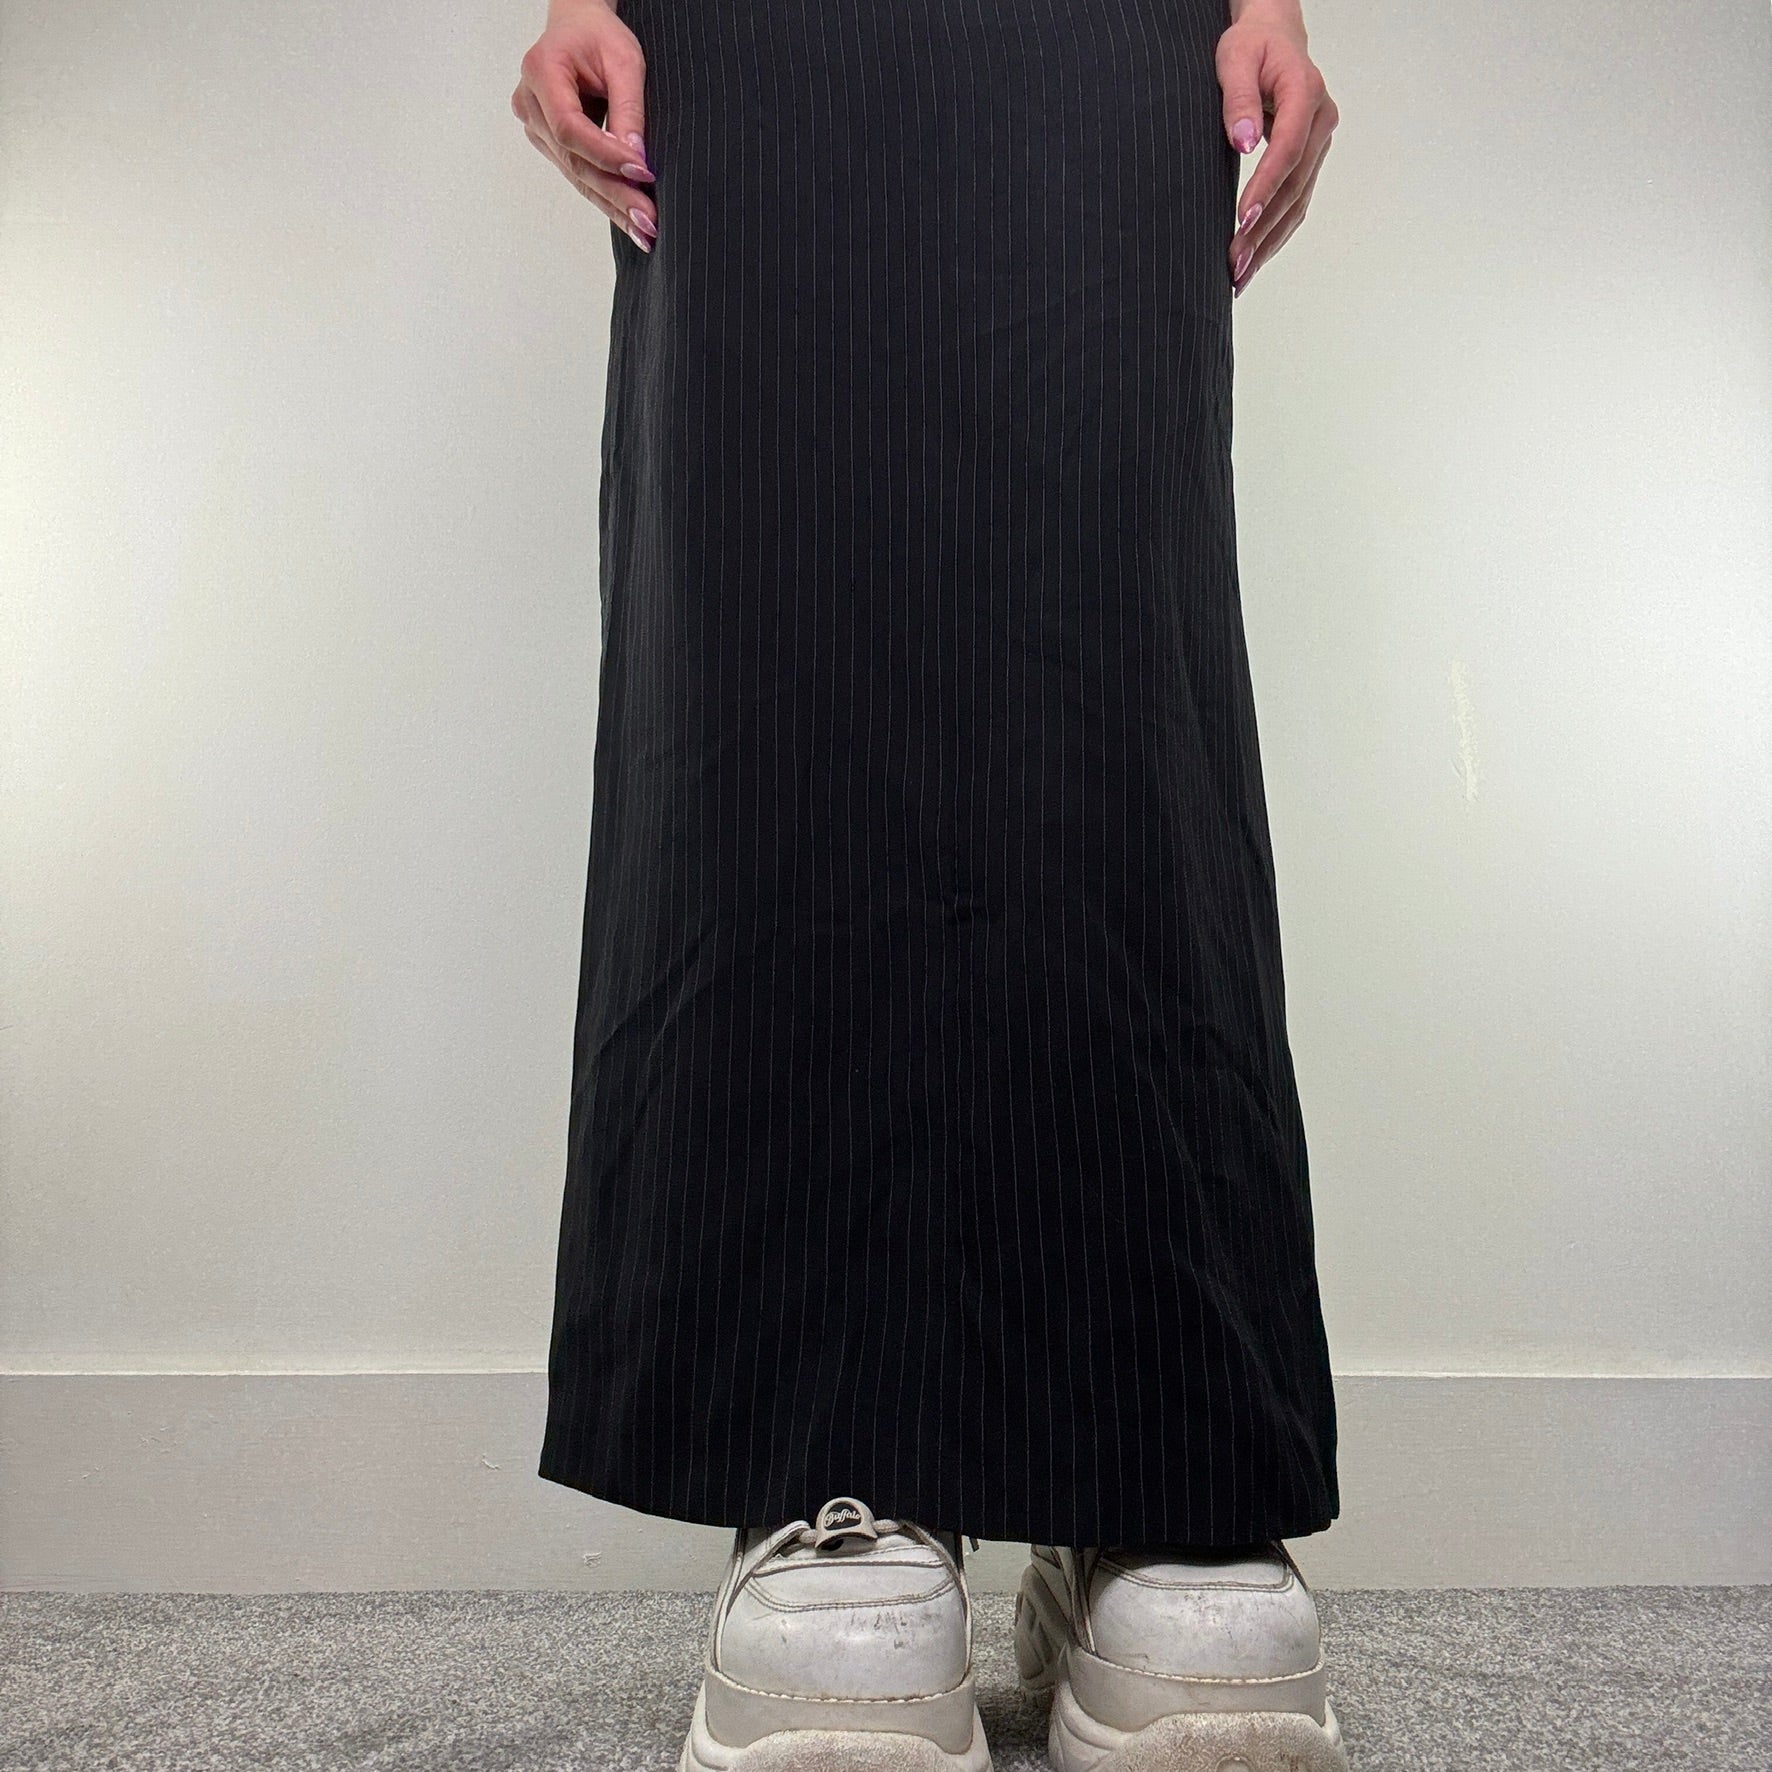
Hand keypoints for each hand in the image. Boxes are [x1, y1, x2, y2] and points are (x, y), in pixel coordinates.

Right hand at [511, 0, 657, 252]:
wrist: (578, 26)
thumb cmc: (598, 35)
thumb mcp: (624, 61)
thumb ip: (629, 109)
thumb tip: (637, 159)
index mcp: (541, 71)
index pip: (570, 127)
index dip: (606, 154)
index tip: (642, 172)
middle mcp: (530, 103)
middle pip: (573, 160)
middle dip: (615, 193)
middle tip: (648, 222)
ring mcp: (536, 126)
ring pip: (576, 174)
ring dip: (613, 204)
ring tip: (644, 231)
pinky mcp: (549, 142)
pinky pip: (578, 173)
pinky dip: (606, 196)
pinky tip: (629, 218)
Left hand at [1216, 0, 1338, 295]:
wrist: (1274, 38)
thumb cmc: (1252, 46)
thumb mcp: (1235, 59)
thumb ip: (1237, 98)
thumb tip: (1243, 141)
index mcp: (1306, 93)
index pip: (1287, 150)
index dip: (1266, 188)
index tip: (1243, 219)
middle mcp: (1320, 123)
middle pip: (1294, 186)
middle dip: (1264, 230)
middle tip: (1234, 264)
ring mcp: (1318, 144)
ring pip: (1298, 202)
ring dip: (1269, 243)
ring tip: (1240, 276)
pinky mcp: (1309, 160)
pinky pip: (1296, 203)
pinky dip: (1276, 234)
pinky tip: (1255, 260)